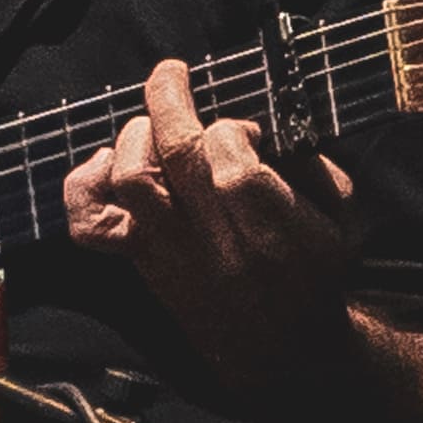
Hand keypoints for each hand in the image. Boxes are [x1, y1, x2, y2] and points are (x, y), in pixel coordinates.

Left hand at [62, 54, 362, 390]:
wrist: (283, 348)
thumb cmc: (313, 270)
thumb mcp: (338, 218)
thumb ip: (310, 167)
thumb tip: (268, 128)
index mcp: (274, 231)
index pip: (233, 161)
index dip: (231, 130)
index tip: (246, 129)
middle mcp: (215, 242)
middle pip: (177, 155)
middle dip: (170, 100)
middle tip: (174, 74)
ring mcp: (169, 250)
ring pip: (131, 179)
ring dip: (135, 137)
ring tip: (154, 125)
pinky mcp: (139, 259)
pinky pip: (89, 225)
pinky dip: (84, 185)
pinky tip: (103, 161)